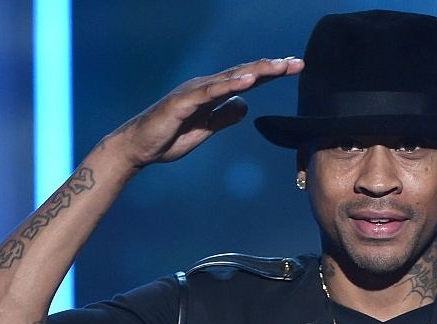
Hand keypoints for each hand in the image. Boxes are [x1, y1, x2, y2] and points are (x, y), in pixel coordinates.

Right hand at [102, 57, 303, 167]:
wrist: (140, 148)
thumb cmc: (169, 137)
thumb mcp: (206, 129)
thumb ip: (224, 117)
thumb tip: (245, 105)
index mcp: (213, 94)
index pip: (247, 80)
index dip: (271, 73)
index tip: (295, 68)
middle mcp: (205, 87)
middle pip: (244, 73)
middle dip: (271, 67)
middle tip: (297, 63)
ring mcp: (194, 92)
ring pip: (230, 77)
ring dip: (256, 70)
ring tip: (279, 66)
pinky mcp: (183, 101)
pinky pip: (210, 91)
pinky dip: (229, 84)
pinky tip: (248, 80)